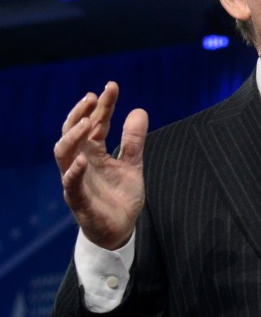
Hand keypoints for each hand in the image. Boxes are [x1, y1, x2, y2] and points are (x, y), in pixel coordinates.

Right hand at [54, 82, 148, 249]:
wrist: (120, 230)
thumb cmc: (120, 196)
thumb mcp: (133, 164)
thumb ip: (134, 141)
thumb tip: (139, 110)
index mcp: (94, 153)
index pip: (95, 123)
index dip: (102, 105)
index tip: (111, 86)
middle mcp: (81, 162)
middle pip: (73, 132)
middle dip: (81, 113)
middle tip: (92, 97)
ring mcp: (77, 180)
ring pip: (63, 154)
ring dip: (73, 137)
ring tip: (87, 122)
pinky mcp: (78, 200)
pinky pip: (70, 184)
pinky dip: (74, 172)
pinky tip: (83, 161)